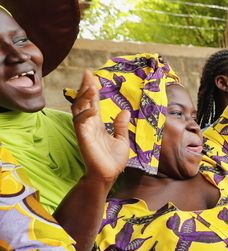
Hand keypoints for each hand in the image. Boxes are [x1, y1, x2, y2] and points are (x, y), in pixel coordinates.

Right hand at [72, 70, 128, 185]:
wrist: (108, 176)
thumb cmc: (112, 160)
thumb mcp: (121, 140)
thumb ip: (120, 126)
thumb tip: (125, 111)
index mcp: (97, 124)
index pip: (93, 103)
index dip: (92, 90)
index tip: (93, 76)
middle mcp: (89, 125)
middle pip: (83, 102)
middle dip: (85, 87)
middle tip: (88, 73)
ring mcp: (85, 131)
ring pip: (80, 109)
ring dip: (84, 97)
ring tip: (90, 85)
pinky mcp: (84, 138)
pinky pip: (81, 123)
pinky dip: (86, 114)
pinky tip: (93, 107)